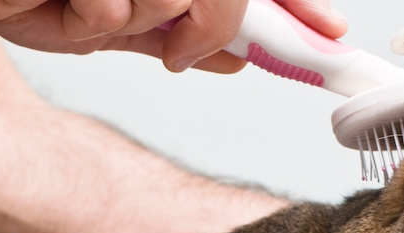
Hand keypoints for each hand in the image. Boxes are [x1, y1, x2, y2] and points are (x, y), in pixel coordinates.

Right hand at [0, 0, 346, 72]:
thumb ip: (165, 32)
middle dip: (214, 22)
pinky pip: (122, 5)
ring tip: (76, 3)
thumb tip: (235, 56)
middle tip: (170, 47)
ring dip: (134, 16)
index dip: (288, 2)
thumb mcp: (97, 18)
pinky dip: (91, 14)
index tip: (328, 32)